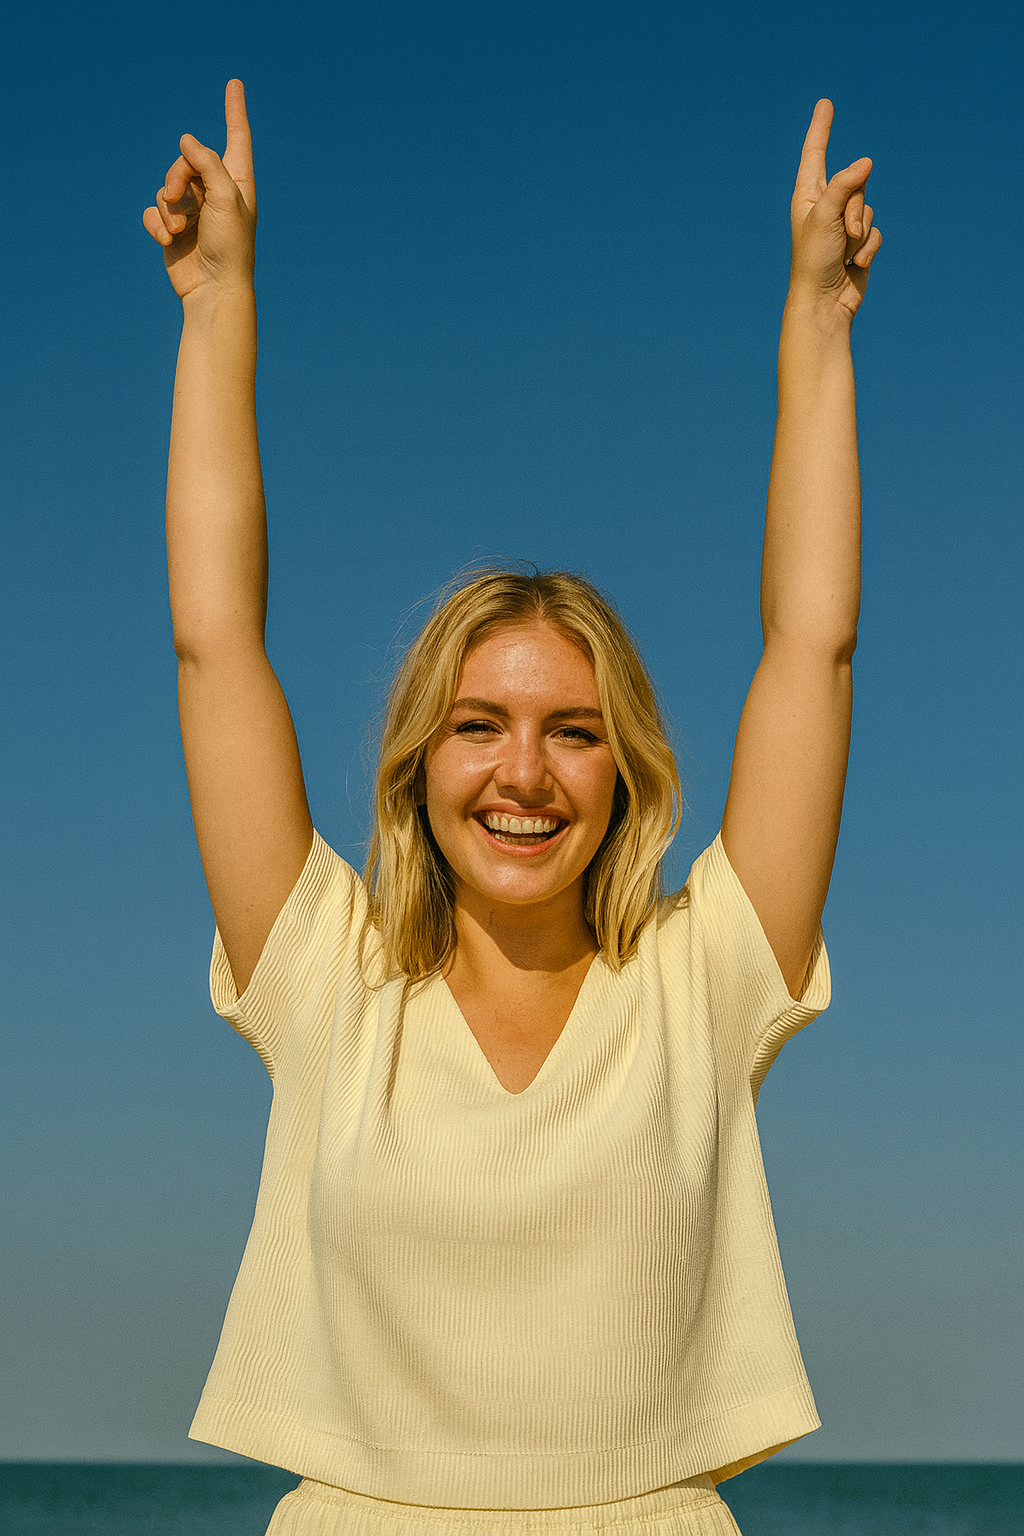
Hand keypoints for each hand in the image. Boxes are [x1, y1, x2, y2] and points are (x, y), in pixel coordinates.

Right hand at [143, 80, 256, 302]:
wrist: (214, 290)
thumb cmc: (230, 247)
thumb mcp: (226, 199)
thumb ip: (207, 164)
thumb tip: (186, 140)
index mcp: (237, 183)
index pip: (236, 139)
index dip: (234, 111)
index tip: (235, 84)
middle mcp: (216, 193)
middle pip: (186, 162)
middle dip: (176, 176)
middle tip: (177, 198)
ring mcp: (193, 211)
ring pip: (166, 186)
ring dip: (167, 206)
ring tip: (178, 230)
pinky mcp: (173, 228)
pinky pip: (154, 212)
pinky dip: (156, 223)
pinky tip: (166, 239)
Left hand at [789, 100, 881, 320]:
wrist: (824, 301)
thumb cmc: (814, 259)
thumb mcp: (825, 215)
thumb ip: (845, 185)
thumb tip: (866, 162)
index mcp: (807, 196)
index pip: (816, 153)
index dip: (821, 129)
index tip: (825, 104)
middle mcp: (824, 206)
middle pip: (855, 184)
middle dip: (855, 207)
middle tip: (841, 233)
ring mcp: (842, 224)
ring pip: (868, 208)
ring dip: (861, 231)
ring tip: (844, 251)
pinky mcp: (858, 242)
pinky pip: (876, 231)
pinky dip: (869, 247)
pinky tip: (855, 264)